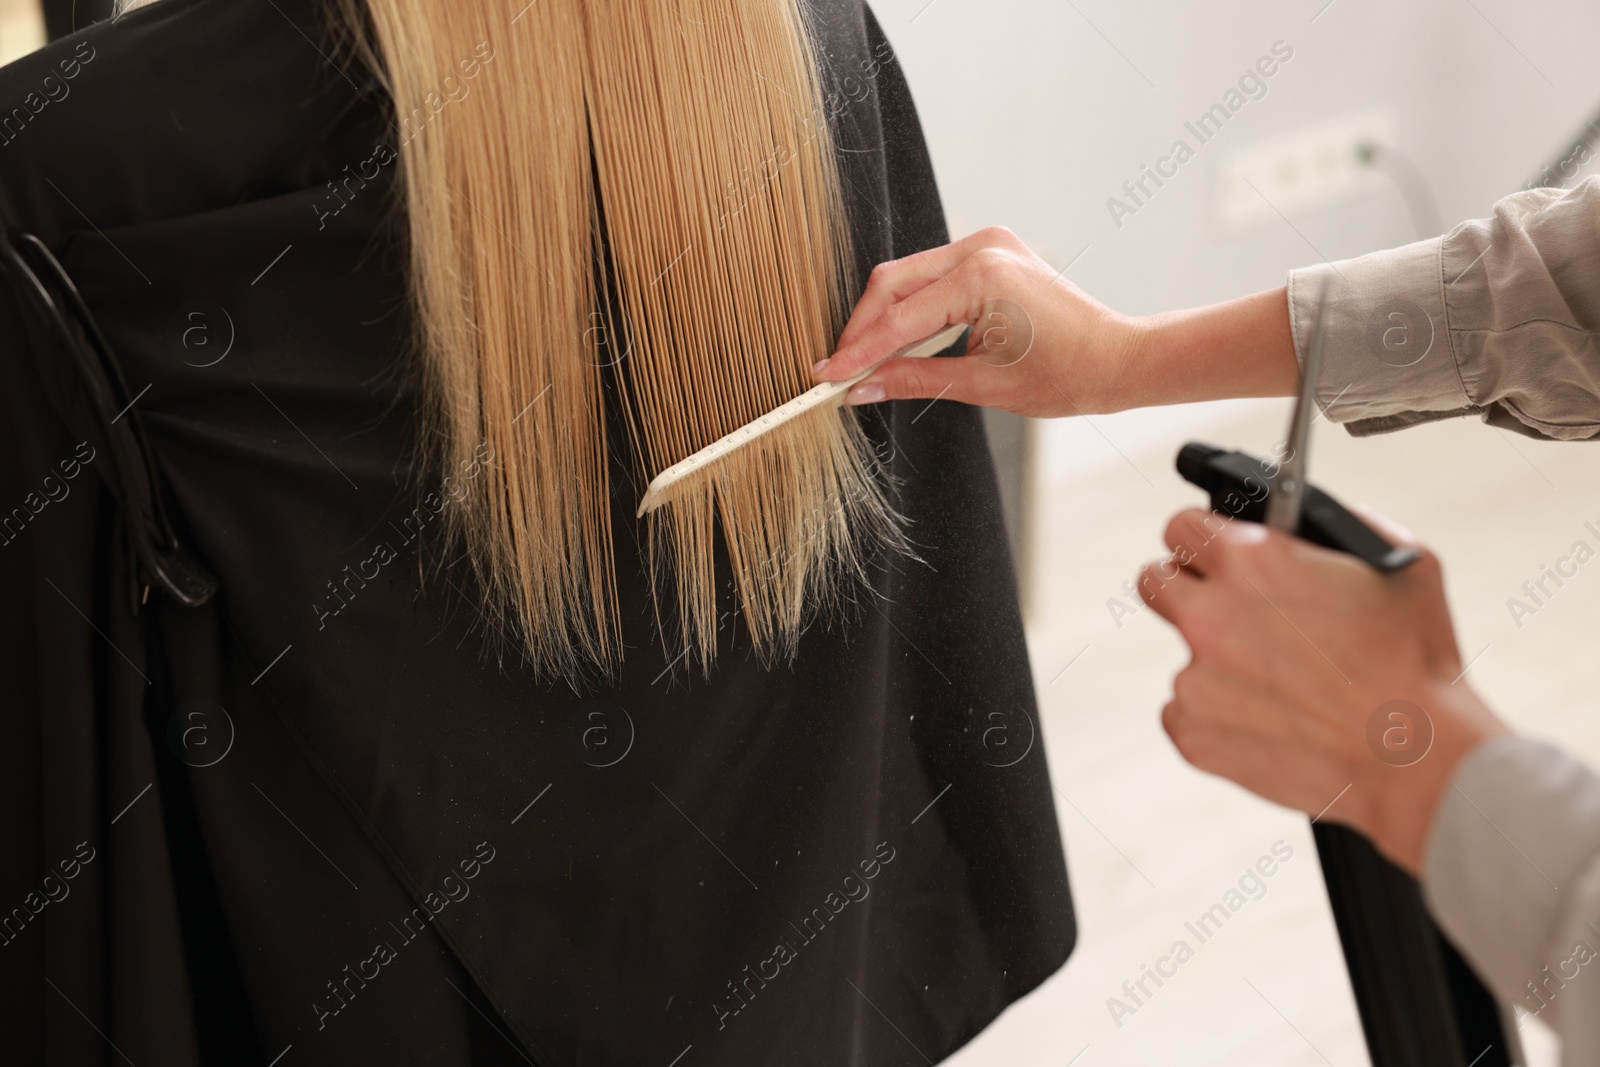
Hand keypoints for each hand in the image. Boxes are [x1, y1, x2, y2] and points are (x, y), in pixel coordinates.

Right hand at [812, 227, 1142, 416]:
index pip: (899, 316)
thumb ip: (914, 380)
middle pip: (893, 283)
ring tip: (859, 360)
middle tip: (837, 370)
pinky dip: (909, 308)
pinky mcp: (990, 253)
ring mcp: (987, 245)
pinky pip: (932, 277)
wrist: (1118, 358)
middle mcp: (982, 248)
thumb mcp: (983, 386)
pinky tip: (893, 340)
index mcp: (983, 276)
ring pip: (908, 277)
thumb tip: (862, 387)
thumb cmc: (1069, 374)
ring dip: (882, 318)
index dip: (858, 350)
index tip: (827, 376)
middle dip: (862, 329)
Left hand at [1140, 508, 1508, 873]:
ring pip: (1182, 654)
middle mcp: (1209, 615)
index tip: (1214, 553)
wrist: (1416, 761)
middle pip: (1154, 581)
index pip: (1181, 526)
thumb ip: (1346, 530)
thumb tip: (1313, 523)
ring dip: (1216, 662)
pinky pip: (1183, 712)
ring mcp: (1194, 678)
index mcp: (1251, 562)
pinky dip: (1216, 716)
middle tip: (1224, 607)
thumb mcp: (1402, 567)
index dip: (1202, 538)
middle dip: (1185, 588)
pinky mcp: (1191, 732)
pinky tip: (1268, 720)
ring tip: (1278, 684)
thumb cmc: (1415, 665)